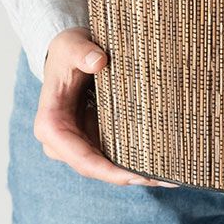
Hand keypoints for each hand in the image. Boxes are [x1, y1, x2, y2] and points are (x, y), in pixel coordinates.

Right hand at [33, 27, 177, 187]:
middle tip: (164, 178)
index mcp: (51, 125)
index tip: (136, 176)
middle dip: (129, 176)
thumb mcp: (71, 45)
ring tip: (171, 175)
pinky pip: (115, 155)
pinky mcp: (95, 138)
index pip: (81, 158)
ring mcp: (80, 142)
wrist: (70, 52)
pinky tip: (163, 162)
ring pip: (108, 166)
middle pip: (97, 168)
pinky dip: (136, 160)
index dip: (108, 171)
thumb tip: (98, 61)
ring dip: (137, 172)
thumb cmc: (68, 50)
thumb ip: (81, 52)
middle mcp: (62, 142)